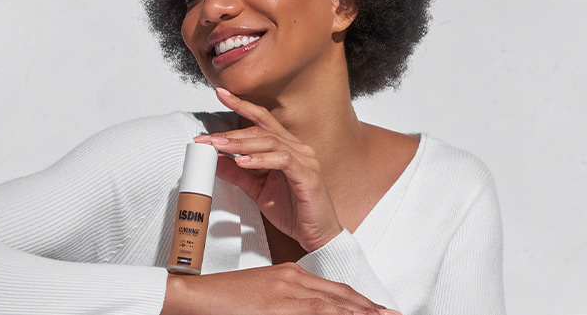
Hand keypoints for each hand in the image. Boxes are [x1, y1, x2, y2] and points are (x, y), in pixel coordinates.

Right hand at [162, 264, 390, 314]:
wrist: (193, 296)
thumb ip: (286, 303)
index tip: (379, 311)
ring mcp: (285, 292)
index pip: (334, 292)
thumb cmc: (223, 301)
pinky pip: (315, 312)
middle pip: (340, 297)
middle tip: (394, 314)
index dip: (360, 303)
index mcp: (289, 276)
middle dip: (370, 309)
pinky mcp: (277, 304)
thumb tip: (304, 309)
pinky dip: (337, 314)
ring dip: (362, 312)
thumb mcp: (262, 298)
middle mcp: (291, 280)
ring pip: (334, 304)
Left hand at [193, 87, 342, 251]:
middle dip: (232, 132)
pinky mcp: (307, 176)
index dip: (242, 105)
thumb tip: (216, 160)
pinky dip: (261, 159)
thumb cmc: (294, 211)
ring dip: (242, 144)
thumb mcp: (258, 190)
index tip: (221, 94)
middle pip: (262, 130)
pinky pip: (282, 160)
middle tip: (207, 138)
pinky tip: (243, 161)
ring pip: (270, 142)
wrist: (317, 235)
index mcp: (287, 148)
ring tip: (220, 147)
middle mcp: (298, 148)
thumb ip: (238, 174)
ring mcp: (305, 160)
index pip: (263, 120)